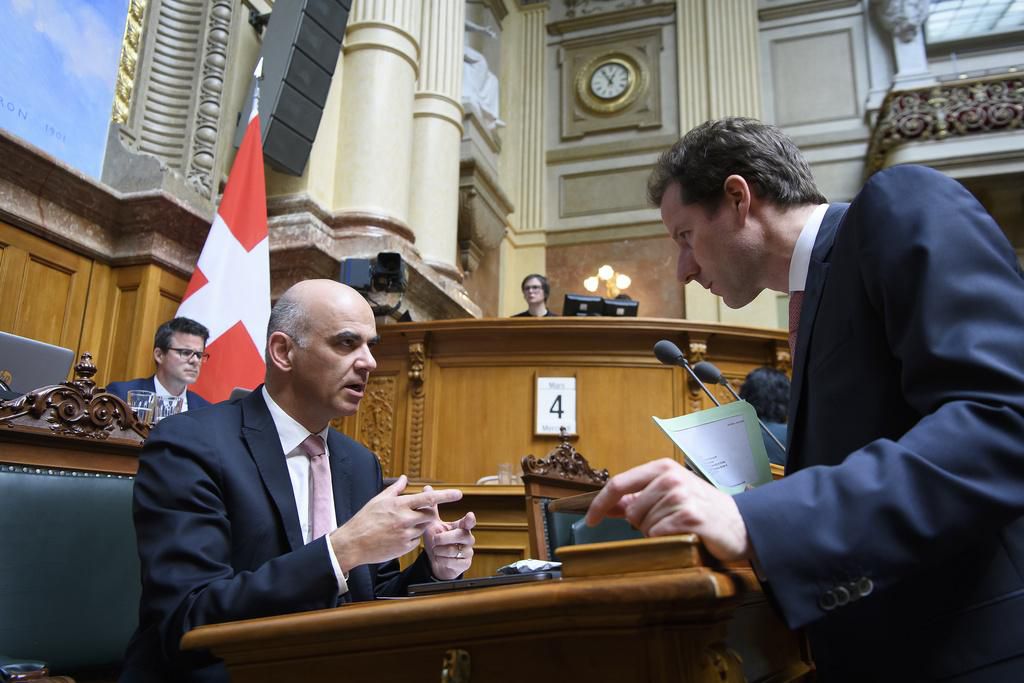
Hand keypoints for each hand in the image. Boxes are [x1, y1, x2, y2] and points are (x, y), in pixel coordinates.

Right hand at [330, 475, 462, 573]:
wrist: (354, 543)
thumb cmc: (365, 519)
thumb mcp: (378, 500)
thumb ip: (395, 489)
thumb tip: (405, 478)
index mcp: (400, 505)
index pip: (428, 498)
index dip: (445, 496)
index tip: (459, 494)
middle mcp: (405, 519)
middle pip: (430, 515)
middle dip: (429, 513)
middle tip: (418, 512)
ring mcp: (405, 534)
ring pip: (423, 528)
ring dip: (418, 525)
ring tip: (400, 525)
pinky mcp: (404, 547)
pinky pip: (416, 540)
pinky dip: (412, 537)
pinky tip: (397, 536)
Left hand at [421, 485, 476, 579]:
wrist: (436, 561)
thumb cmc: (437, 541)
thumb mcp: (432, 523)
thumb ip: (431, 507)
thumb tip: (427, 487)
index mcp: (461, 527)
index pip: (469, 521)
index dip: (469, 519)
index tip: (469, 515)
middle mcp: (468, 538)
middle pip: (460, 535)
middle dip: (443, 538)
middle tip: (435, 539)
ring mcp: (468, 551)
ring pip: (454, 550)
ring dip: (440, 550)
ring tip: (437, 549)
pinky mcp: (465, 564)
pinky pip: (453, 561)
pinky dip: (442, 560)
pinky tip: (441, 558)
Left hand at [584, 458, 750, 561]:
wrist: (741, 525)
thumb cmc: (703, 509)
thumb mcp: (670, 494)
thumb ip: (638, 498)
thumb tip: (608, 505)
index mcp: (662, 468)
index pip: (618, 484)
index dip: (600, 503)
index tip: (590, 520)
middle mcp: (670, 478)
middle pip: (630, 511)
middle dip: (642, 524)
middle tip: (667, 523)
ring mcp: (680, 497)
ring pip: (644, 525)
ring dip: (657, 533)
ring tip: (680, 528)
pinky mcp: (689, 517)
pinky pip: (658, 536)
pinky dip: (666, 542)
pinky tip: (684, 536)